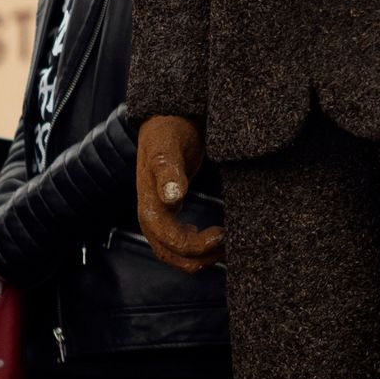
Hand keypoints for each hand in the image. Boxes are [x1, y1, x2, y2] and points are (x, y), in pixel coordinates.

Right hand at [136, 116, 221, 273]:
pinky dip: (198, 249)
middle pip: (173, 255)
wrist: (164, 120)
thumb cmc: (167, 133)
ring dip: (200, 258)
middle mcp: (152, 218)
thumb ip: (168, 172)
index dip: (196, 245)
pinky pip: (180, 243)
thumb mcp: (166, 148)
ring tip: (226, 247)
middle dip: (201, 257)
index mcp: (149, 207)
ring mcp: (159, 218)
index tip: (222, 234)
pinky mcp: (169, 216)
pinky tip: (215, 240)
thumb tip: (173, 199)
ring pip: (176, 254)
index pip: (171, 242)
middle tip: (229, 244)